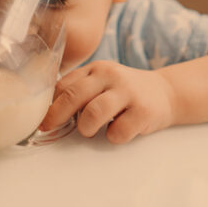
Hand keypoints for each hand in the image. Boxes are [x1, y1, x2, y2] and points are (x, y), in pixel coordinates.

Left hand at [39, 60, 175, 143]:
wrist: (165, 92)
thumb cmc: (124, 91)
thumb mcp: (102, 81)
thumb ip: (79, 89)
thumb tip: (48, 110)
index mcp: (96, 69)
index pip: (64, 84)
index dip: (49, 104)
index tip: (42, 119)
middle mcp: (111, 76)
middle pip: (74, 95)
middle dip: (57, 115)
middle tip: (50, 128)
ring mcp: (128, 92)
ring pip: (94, 113)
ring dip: (86, 127)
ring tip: (89, 130)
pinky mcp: (144, 111)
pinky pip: (118, 131)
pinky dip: (112, 137)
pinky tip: (117, 130)